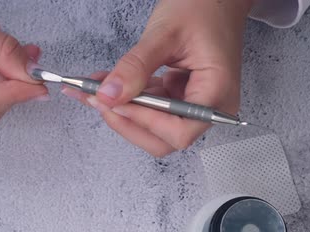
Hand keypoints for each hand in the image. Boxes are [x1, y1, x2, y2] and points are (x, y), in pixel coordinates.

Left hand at [64, 0, 253, 156]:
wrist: (216, 0)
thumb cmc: (204, 8)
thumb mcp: (165, 34)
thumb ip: (135, 66)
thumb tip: (109, 95)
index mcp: (216, 93)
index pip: (180, 131)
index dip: (145, 123)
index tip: (117, 103)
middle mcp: (208, 107)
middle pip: (163, 140)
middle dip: (127, 122)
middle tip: (99, 100)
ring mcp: (192, 105)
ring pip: (151, 128)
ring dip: (120, 111)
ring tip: (92, 89)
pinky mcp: (177, 98)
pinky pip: (148, 109)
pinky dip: (125, 99)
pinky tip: (104, 84)